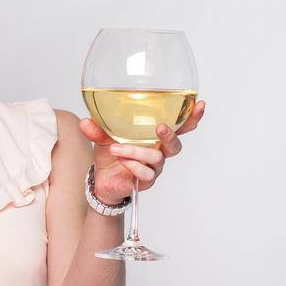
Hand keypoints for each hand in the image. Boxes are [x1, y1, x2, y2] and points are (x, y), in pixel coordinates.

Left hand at [80, 99, 205, 205]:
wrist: (100, 180)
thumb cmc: (110, 154)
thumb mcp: (102, 138)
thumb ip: (97, 129)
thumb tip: (86, 121)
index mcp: (154, 137)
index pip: (180, 126)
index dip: (192, 117)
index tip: (200, 103)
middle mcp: (159, 152)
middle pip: (176, 145)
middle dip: (171, 135)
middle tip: (160, 128)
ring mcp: (154, 168)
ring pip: (157, 158)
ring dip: (137, 151)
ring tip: (117, 149)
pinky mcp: (145, 181)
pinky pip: (146, 173)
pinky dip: (133, 165)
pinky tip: (122, 161)